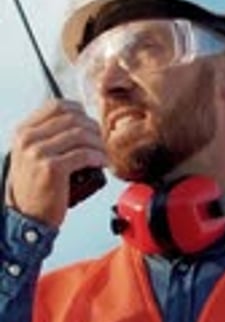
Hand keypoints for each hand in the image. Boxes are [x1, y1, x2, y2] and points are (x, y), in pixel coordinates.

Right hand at [6, 99, 107, 226]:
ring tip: (103, 154)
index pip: (56, 106)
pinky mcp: (52, 168)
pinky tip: (102, 162)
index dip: (79, 112)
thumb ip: (46, 137)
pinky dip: (98, 157)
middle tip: (101, 141)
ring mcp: (39, 153)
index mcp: (23, 131)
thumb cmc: (33, 188)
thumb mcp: (30, 155)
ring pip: (81, 135)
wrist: (27, 215)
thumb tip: (78, 122)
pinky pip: (84, 154)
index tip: (89, 123)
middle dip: (93, 129)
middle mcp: (29, 139)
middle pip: (72, 119)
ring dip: (99, 144)